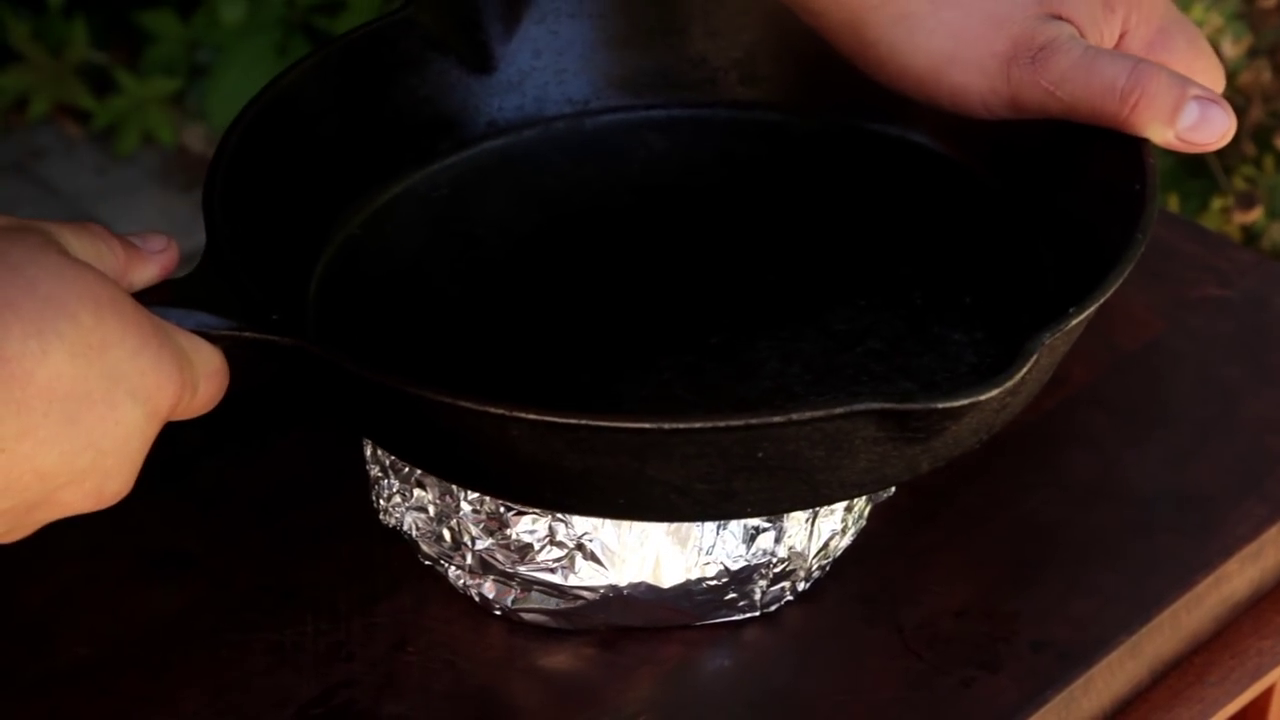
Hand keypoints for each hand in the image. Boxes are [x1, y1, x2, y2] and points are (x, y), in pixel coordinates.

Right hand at [0, 217, 228, 542]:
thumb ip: (110, 256)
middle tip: (26, 335)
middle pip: (131, 412)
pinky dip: (0, 454)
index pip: (205, 375)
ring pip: (71, 451)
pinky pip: (19, 483)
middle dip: (91, 377)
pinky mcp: (8, 530)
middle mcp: (123, 450)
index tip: (127, 324)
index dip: (171, 346)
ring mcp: (62, 498)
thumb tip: (159, 255)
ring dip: (39, 418)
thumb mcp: (34, 247)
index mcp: (150, 376)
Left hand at [784, 0, 1236, 152]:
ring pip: (1116, 64)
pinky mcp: (1038, 12)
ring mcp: (1077, 4)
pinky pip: (1072, 53)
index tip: (1096, 137)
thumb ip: (1128, 96)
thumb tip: (1214, 128)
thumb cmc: (938, 26)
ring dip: (1081, 96)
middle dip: (1120, 110)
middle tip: (1049, 119)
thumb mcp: (1039, 76)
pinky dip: (1048, 75)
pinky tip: (1003, 78)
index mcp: (1136, 11)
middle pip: (1162, 72)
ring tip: (1019, 98)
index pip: (1203, 82)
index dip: (1161, 123)